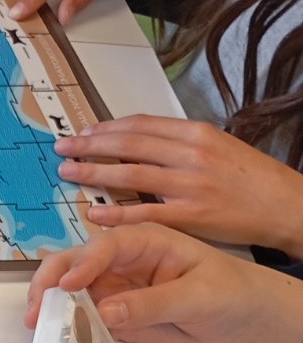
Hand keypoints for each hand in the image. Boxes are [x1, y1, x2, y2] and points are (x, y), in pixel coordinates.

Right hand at [24, 224, 302, 342]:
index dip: (82, 264)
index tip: (66, 287)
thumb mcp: (198, 296)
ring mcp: (110, 287)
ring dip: (49, 306)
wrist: (236, 316)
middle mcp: (118, 261)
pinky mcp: (108, 313)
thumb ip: (153, 303)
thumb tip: (105, 312)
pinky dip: (64, 329)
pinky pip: (81, 319)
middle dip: (49, 282)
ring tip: (36, 326)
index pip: (104, 247)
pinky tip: (53, 341)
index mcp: (143, 241)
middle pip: (72, 263)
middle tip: (35, 309)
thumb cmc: (226, 292)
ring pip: (68, 292)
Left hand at [54, 116, 302, 254]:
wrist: (285, 205)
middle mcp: (191, 155)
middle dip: (89, 145)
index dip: (106, 127)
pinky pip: (144, 214)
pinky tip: (94, 212)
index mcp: (196, 133)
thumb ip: (180, 143)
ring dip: (93, 173)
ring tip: (68, 173)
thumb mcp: (219, 146)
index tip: (83, 132)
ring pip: (130, 176)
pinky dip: (115, 213)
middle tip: (62, 147)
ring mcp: (189, 186)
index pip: (140, 125)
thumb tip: (140, 141)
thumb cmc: (251, 178)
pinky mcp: (190, 217)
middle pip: (128, 145)